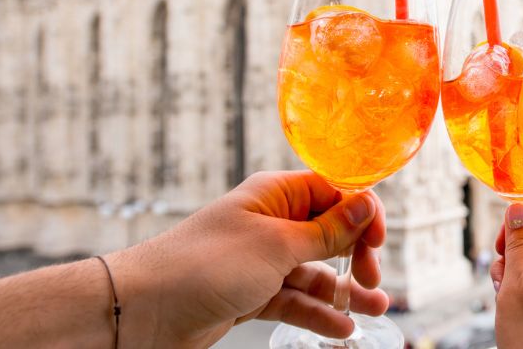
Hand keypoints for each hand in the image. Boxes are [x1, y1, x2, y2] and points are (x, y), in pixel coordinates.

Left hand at [106, 171, 388, 347]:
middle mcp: (270, 223)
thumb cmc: (205, 265)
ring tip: (377, 309)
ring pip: (315, 271)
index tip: (378, 241)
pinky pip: (295, 299)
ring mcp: (260, 260)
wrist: (144, 311)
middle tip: (372, 280)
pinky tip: (341, 329)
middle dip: (356, 254)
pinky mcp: (251, 293)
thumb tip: (365, 205)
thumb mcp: (277, 246)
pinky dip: (318, 313)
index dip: (361, 213)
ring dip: (344, 290)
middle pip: (329, 232)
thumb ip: (326, 231)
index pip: (333, 193)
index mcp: (275, 195)